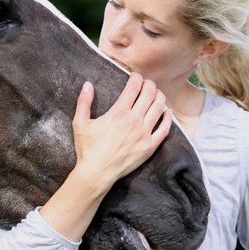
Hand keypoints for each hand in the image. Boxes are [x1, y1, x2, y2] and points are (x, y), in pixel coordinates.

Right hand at [37, 74, 171, 242]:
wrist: (97, 173)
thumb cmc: (87, 149)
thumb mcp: (80, 123)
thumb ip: (84, 102)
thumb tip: (87, 84)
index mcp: (118, 113)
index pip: (133, 87)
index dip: (136, 78)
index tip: (135, 76)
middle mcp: (134, 121)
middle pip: (149, 94)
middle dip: (149, 84)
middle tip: (147, 84)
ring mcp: (144, 134)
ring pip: (159, 108)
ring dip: (159, 97)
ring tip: (156, 94)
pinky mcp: (150, 146)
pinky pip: (165, 129)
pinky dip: (168, 118)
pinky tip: (167, 112)